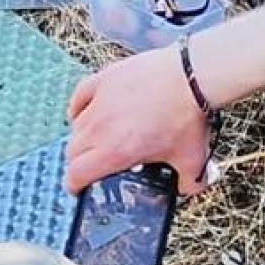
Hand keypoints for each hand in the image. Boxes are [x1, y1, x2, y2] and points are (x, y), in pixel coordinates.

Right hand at [65, 46, 213, 195]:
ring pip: (76, 125)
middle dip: (80, 162)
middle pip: (73, 151)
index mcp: (115, 151)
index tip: (79, 187)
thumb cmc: (187, 115)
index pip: (77, 174)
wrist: (191, 76)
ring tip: (97, 138)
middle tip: (94, 164)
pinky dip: (79, 107)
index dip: (75, 184)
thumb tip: (188, 188)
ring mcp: (98, 101)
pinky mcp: (103, 79)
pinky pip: (79, 95)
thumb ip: (188, 182)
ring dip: (82, 136)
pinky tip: (86, 110)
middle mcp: (100, 127)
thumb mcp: (191, 158)